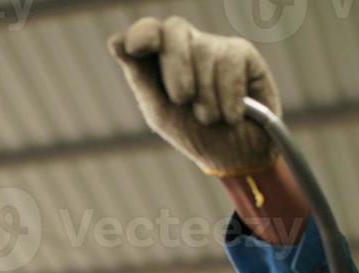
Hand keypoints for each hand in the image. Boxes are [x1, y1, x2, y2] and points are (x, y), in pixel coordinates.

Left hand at [108, 16, 281, 176]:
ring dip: (205, 96)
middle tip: (182, 99)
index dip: (142, 33)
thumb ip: (140, 76)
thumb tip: (115, 40)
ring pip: (204, 50)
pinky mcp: (243, 53)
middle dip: (176, 65)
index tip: (137, 48)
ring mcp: (215, 47)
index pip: (148, 30)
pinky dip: (228, 95)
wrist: (238, 157)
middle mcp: (188, 45)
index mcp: (161, 58)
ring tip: (210, 118)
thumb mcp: (161, 112)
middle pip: (175, 29)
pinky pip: (230, 61)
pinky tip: (231, 115)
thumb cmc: (195, 134)